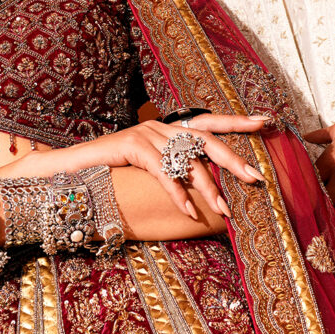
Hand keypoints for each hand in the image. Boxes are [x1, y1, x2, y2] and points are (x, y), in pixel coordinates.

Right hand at [7, 114, 268, 218]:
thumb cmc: (111, 179)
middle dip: (233, 159)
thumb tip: (212, 195)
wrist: (68, 172)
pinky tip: (189, 212)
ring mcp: (145, 132)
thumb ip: (176, 176)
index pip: (209, 122)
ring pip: (186, 160)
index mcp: (169, 130)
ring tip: (224, 210)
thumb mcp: (150, 177)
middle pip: (206, 139)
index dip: (238, 121)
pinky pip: (162, 171)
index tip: (267, 122)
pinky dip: (178, 194)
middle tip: (257, 178)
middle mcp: (160, 126)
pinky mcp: (130, 144)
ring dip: (207, 189)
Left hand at [304, 119, 334, 241]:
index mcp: (331, 159)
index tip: (305, 201)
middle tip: (313, 222)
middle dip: (317, 211)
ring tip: (325, 237)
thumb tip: (306, 136)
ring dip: (331, 226)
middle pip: (321, 201)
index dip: (308, 192)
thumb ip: (324, 133)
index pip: (310, 181)